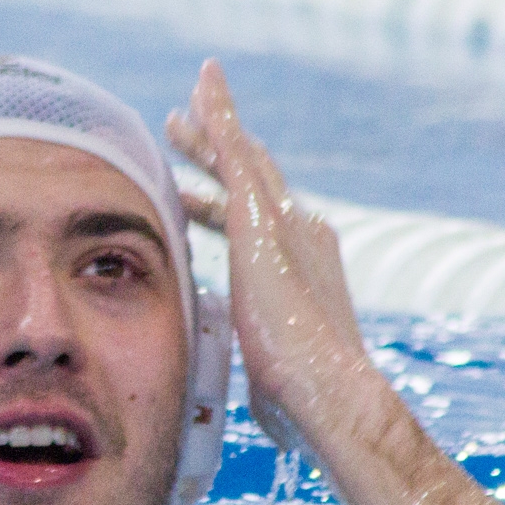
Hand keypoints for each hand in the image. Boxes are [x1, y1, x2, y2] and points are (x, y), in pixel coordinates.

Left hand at [167, 59, 504, 504]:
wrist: (326, 392)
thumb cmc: (304, 404)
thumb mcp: (274, 386)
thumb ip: (269, 385)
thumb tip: (272, 420)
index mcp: (300, 271)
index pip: (256, 229)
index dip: (220, 209)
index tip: (193, 201)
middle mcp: (300, 235)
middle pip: (251, 183)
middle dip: (215, 157)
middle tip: (181, 135)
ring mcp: (284, 221)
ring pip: (241, 157)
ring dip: (211, 128)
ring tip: (179, 110)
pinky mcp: (262, 216)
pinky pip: (235, 146)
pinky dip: (220, 112)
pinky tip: (202, 85)